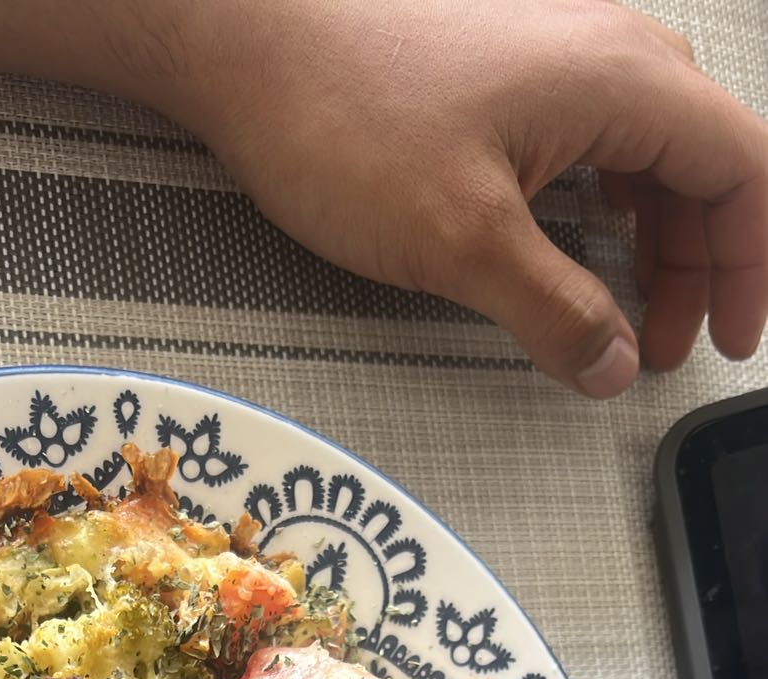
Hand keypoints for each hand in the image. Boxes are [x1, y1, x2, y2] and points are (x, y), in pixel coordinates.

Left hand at [168, 0, 767, 395]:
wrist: (240, 36)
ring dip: (645, 236)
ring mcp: (552, 45)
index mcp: (621, 77)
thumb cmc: (338, 109)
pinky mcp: (501, 60)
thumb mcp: (462, 243)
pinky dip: (597, 201)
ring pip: (643, 147)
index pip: (742, 170)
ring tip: (619, 311)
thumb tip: (612, 363)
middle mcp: (602, 46)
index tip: (729, 338)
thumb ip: (554, 313)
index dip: (747, 267)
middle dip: (697, 263)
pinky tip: (566, 244)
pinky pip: (588, 132)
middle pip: (699, 159)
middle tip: (663, 345)